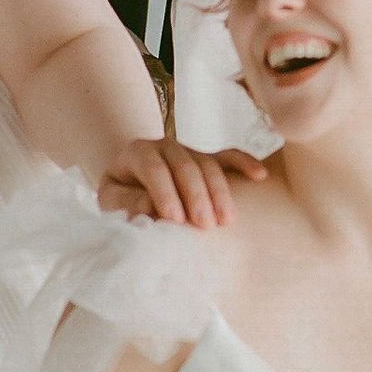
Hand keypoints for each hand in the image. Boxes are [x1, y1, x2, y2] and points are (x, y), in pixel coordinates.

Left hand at [97, 137, 268, 228]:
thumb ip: (126, 203)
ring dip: (220, 192)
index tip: (175, 219)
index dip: (165, 193)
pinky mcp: (207, 158)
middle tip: (204, 225)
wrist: (130, 179)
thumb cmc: (121, 194)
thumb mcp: (111, 200)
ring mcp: (188, 150)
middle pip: (185, 166)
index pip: (154, 169)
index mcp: (137, 152)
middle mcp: (165, 146)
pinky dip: (245, 163)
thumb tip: (149, 209)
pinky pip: (228, 156)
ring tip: (226, 220)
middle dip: (197, 196)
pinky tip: (260, 175)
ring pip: (209, 165)